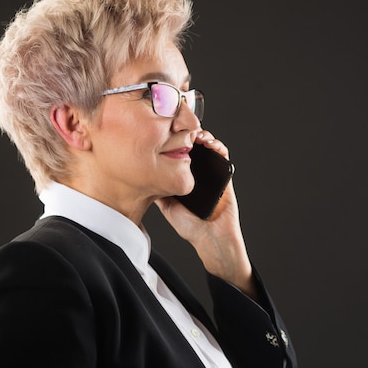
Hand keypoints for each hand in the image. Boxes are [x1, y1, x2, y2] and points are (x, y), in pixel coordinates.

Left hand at [155, 131, 256, 298]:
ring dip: (203, 137)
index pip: (180, 154)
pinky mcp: (225, 175)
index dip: (175, 142)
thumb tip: (141, 178)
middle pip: (194, 147)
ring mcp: (212, 173)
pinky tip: (209, 144)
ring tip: (196, 134)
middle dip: (188, 134)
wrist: (211, 238)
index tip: (167, 134)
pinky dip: (218, 146)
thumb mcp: (167, 206)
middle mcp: (198, 173)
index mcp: (185, 178)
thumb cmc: (191, 226)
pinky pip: (223, 156)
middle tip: (181, 129)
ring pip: (209, 147)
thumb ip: (158, 191)